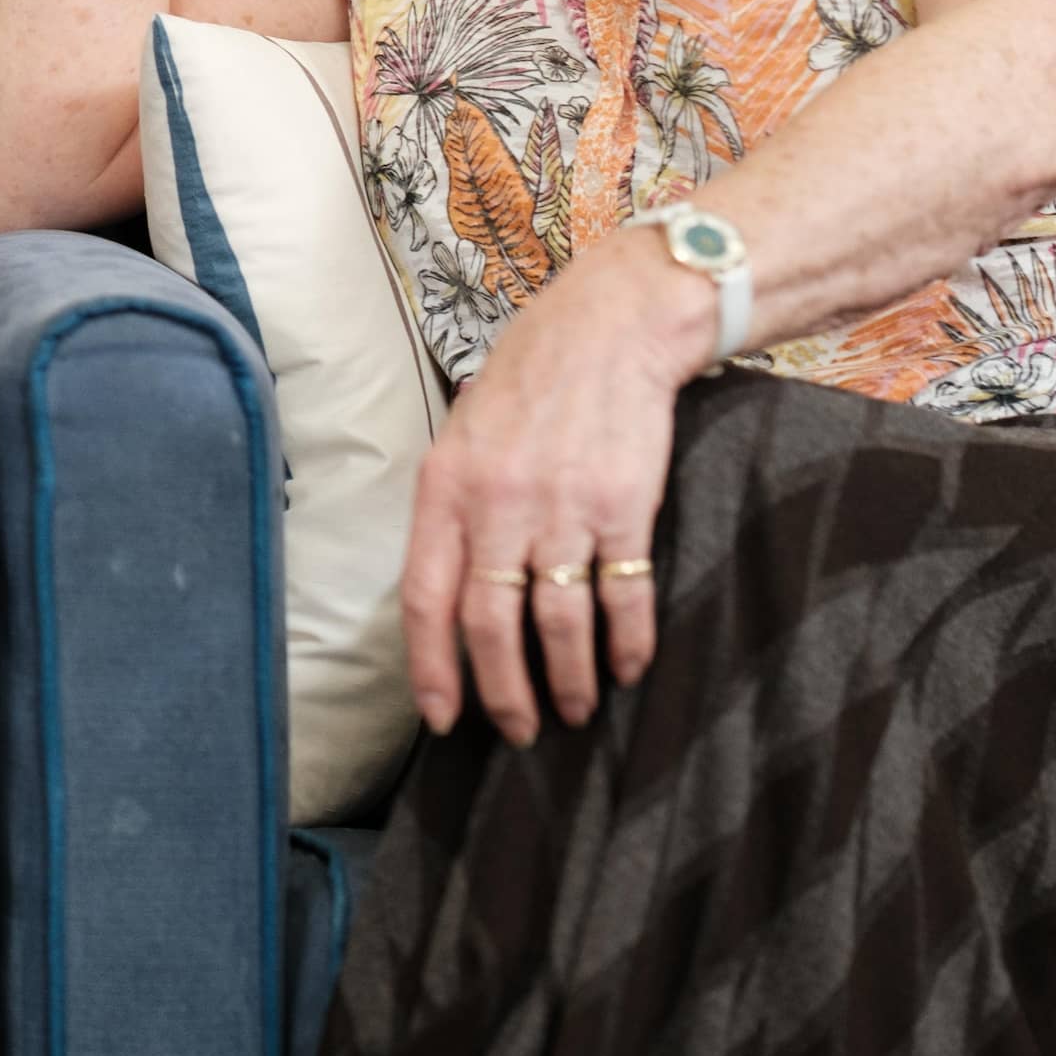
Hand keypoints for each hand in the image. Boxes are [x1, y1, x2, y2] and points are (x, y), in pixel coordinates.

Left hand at [399, 242, 708, 739]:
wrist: (613, 325)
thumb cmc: (533, 378)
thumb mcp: (465, 432)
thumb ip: (453, 507)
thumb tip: (448, 591)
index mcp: (447, 486)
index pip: (425, 597)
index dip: (431, 666)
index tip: (442, 718)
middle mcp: (499, 504)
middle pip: (490, 624)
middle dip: (503, 692)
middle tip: (519, 731)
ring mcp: (564, 509)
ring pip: (558, 623)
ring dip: (569, 680)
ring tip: (576, 710)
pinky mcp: (625, 510)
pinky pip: (623, 597)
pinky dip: (627, 643)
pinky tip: (629, 668)